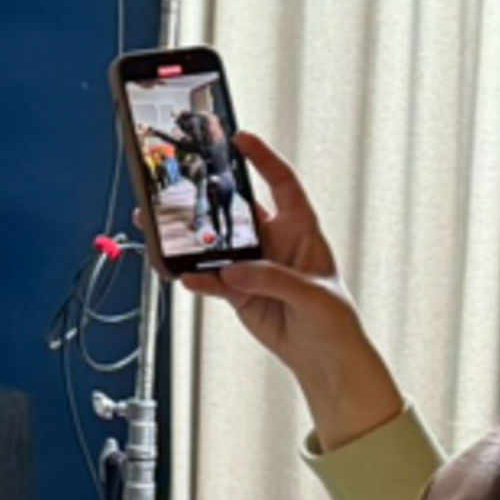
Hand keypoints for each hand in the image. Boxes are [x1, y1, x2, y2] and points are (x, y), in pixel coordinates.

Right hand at [195, 136, 403, 443]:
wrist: (324, 359)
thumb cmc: (336, 320)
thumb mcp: (314, 294)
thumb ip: (274, 279)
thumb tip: (235, 270)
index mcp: (301, 229)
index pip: (282, 183)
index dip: (263, 159)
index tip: (240, 139)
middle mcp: (274, 242)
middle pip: (236, 210)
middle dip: (208, 196)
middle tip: (182, 185)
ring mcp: (252, 266)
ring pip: (215, 244)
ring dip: (190, 239)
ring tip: (163, 231)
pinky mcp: (237, 291)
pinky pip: (210, 278)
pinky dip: (195, 276)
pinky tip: (185, 275)